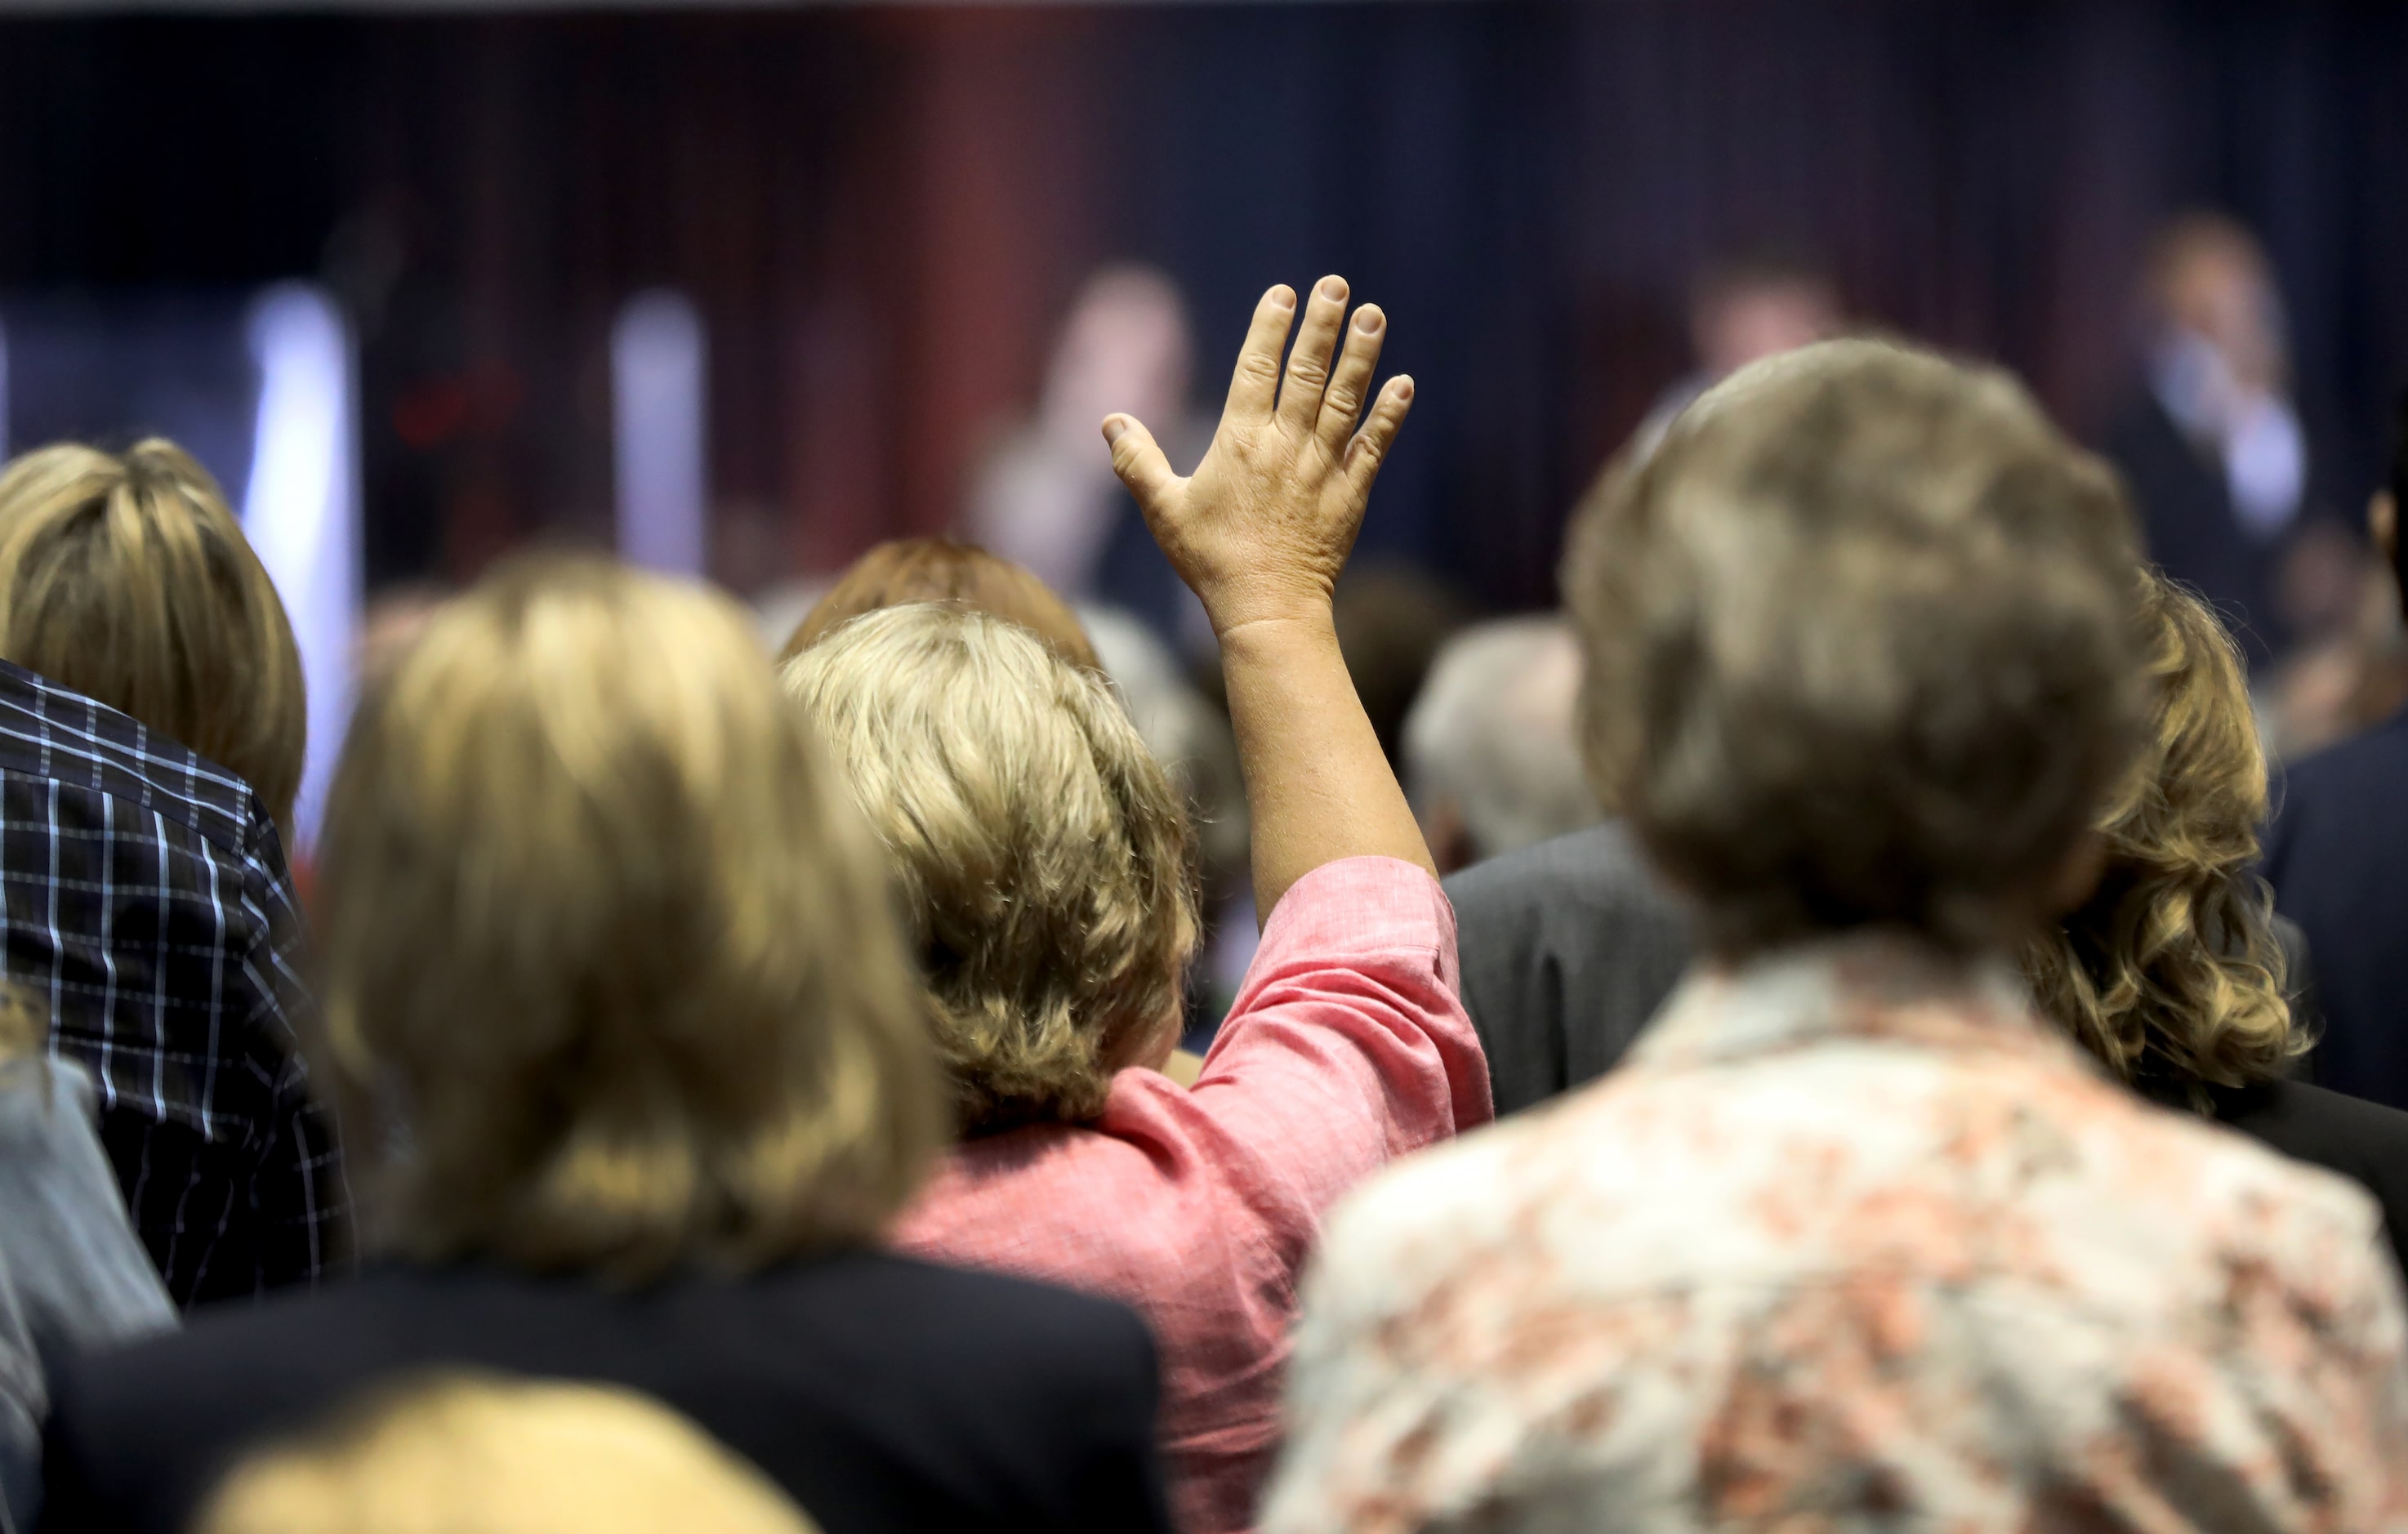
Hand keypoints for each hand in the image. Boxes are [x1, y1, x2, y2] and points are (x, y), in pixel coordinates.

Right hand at [1103, 276, 1413, 635]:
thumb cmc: (1211, 560)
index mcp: (1240, 443)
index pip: (1256, 370)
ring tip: (1372, 314)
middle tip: (1335, 285)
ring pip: (1345, 399)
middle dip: (1321, 325)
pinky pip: (1375, 446)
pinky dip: (1390, 415)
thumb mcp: (1164, 510)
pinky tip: (1404, 384)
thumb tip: (1109, 421)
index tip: (1283, 293)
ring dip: (1360, 355)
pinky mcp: (1351, 493)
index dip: (1269, 328)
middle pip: (1307, 373)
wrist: (1267, 608)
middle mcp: (1285, 446)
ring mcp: (1323, 468)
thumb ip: (1137, 461)